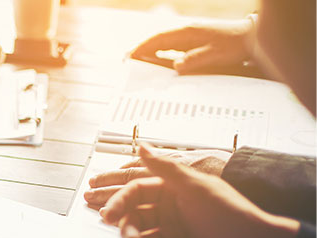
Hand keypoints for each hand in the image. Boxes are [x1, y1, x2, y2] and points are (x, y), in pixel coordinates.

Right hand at [100, 144, 298, 237]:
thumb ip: (165, 167)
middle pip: (134, 218)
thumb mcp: (194, 185)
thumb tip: (142, 146)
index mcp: (172, 192)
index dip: (120, 202)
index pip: (136, 193)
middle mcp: (170, 213)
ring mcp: (174, 235)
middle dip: (128, 230)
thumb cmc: (230, 212)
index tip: (109, 213)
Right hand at [131, 19, 254, 74]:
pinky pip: (172, 47)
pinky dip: (161, 52)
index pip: (160, 39)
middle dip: (141, 49)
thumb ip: (195, 60)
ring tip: (136, 60)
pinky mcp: (194, 41)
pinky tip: (156, 59)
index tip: (131, 55)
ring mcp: (190, 36)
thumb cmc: (235, 45)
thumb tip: (176, 66)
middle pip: (158, 40)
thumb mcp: (216, 54)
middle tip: (126, 59)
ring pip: (164, 43)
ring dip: (150, 51)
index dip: (143, 47)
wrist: (250, 38)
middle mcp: (186, 32)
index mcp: (188, 32)